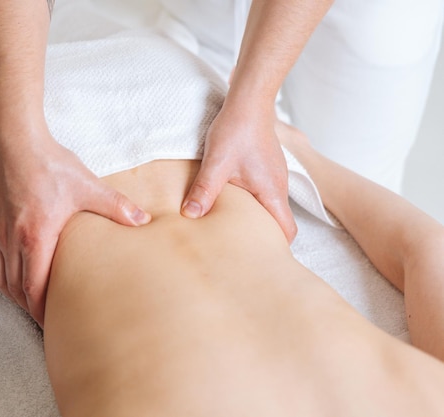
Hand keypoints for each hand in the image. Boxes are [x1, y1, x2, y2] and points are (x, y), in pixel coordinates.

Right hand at [0, 125, 150, 325]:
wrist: (15, 140)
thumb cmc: (49, 164)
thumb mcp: (88, 186)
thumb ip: (116, 207)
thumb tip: (143, 220)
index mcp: (35, 239)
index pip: (34, 289)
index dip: (42, 312)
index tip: (52, 324)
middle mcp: (12, 241)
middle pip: (16, 289)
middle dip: (29, 308)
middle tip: (44, 318)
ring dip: (12, 294)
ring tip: (27, 302)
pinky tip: (4, 275)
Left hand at [181, 108, 296, 241]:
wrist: (248, 100)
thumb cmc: (237, 130)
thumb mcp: (216, 164)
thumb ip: (204, 191)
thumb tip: (190, 216)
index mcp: (272, 192)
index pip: (286, 230)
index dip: (275, 246)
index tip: (255, 255)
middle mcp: (278, 186)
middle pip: (276, 221)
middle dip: (259, 235)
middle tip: (235, 246)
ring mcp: (273, 175)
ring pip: (267, 205)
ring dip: (251, 216)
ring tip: (227, 225)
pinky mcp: (264, 166)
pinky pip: (260, 191)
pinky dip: (248, 200)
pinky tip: (227, 198)